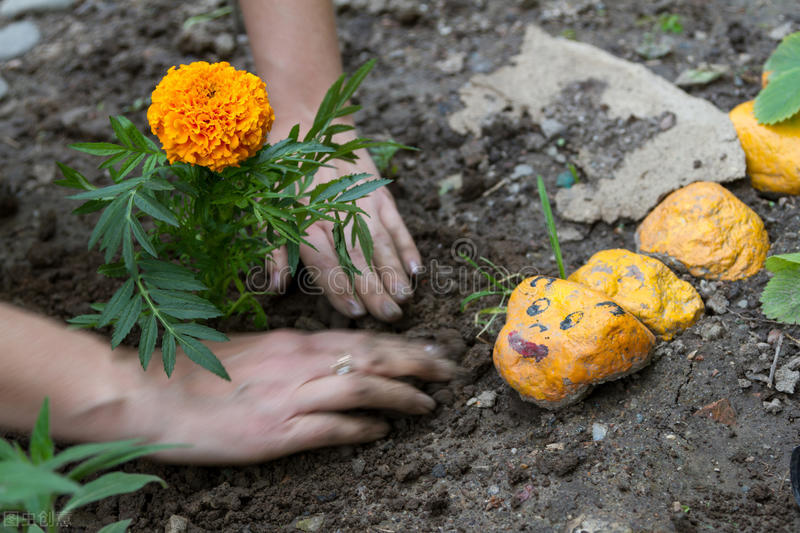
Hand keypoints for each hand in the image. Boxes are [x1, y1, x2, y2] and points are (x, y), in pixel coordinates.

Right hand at [135, 330, 454, 463]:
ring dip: (401, 396)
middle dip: (416, 363)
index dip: (401, 345)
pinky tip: (382, 433)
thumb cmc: (195, 369)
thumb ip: (292, 356)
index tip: (431, 349)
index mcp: (293, 342)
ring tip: (429, 405)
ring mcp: (289, 397)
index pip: (361, 339)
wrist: (150, 392)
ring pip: (362, 389)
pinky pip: (330, 427)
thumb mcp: (251, 351)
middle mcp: (299, 363)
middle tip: (449, 370)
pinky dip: (361, 429)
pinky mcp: (275, 431)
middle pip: (372, 358)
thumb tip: (327, 361)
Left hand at [266, 149, 421, 322]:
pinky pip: (397, 221)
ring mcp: (362, 198)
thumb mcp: (265, 206)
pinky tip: (417, 268)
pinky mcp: (380, 190)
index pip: (324, 258)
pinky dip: (407, 244)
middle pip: (357, 254)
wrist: (308, 119)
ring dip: (394, 271)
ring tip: (405, 298)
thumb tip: (274, 286)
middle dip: (374, 287)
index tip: (353, 310)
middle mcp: (336, 208)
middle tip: (388, 316)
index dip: (338, 285)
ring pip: (381, 240)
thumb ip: (273, 247)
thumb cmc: (281, 171)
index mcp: (304, 216)